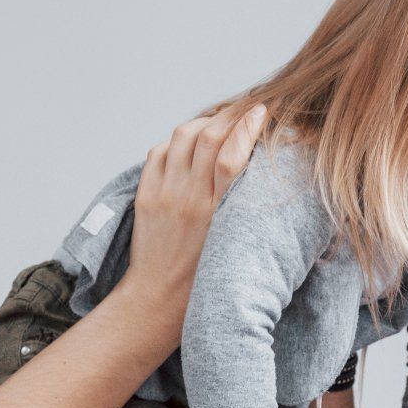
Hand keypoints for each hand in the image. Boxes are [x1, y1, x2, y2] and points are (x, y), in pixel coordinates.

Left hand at [126, 104, 266, 300]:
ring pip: (183, 136)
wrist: (159, 299)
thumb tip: (260, 170)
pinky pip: (159, 151)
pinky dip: (177, 140)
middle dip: (229, 114)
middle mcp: (189, 199)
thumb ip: (243, 206)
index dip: (248, 126)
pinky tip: (189, 142)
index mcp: (217, 213)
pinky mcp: (146, 196)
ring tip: (218, 123)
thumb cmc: (206, 278)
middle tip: (245, 107)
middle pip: (208, 137)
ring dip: (204, 122)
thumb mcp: (234, 243)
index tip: (262, 111)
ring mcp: (164, 195)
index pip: (232, 156)